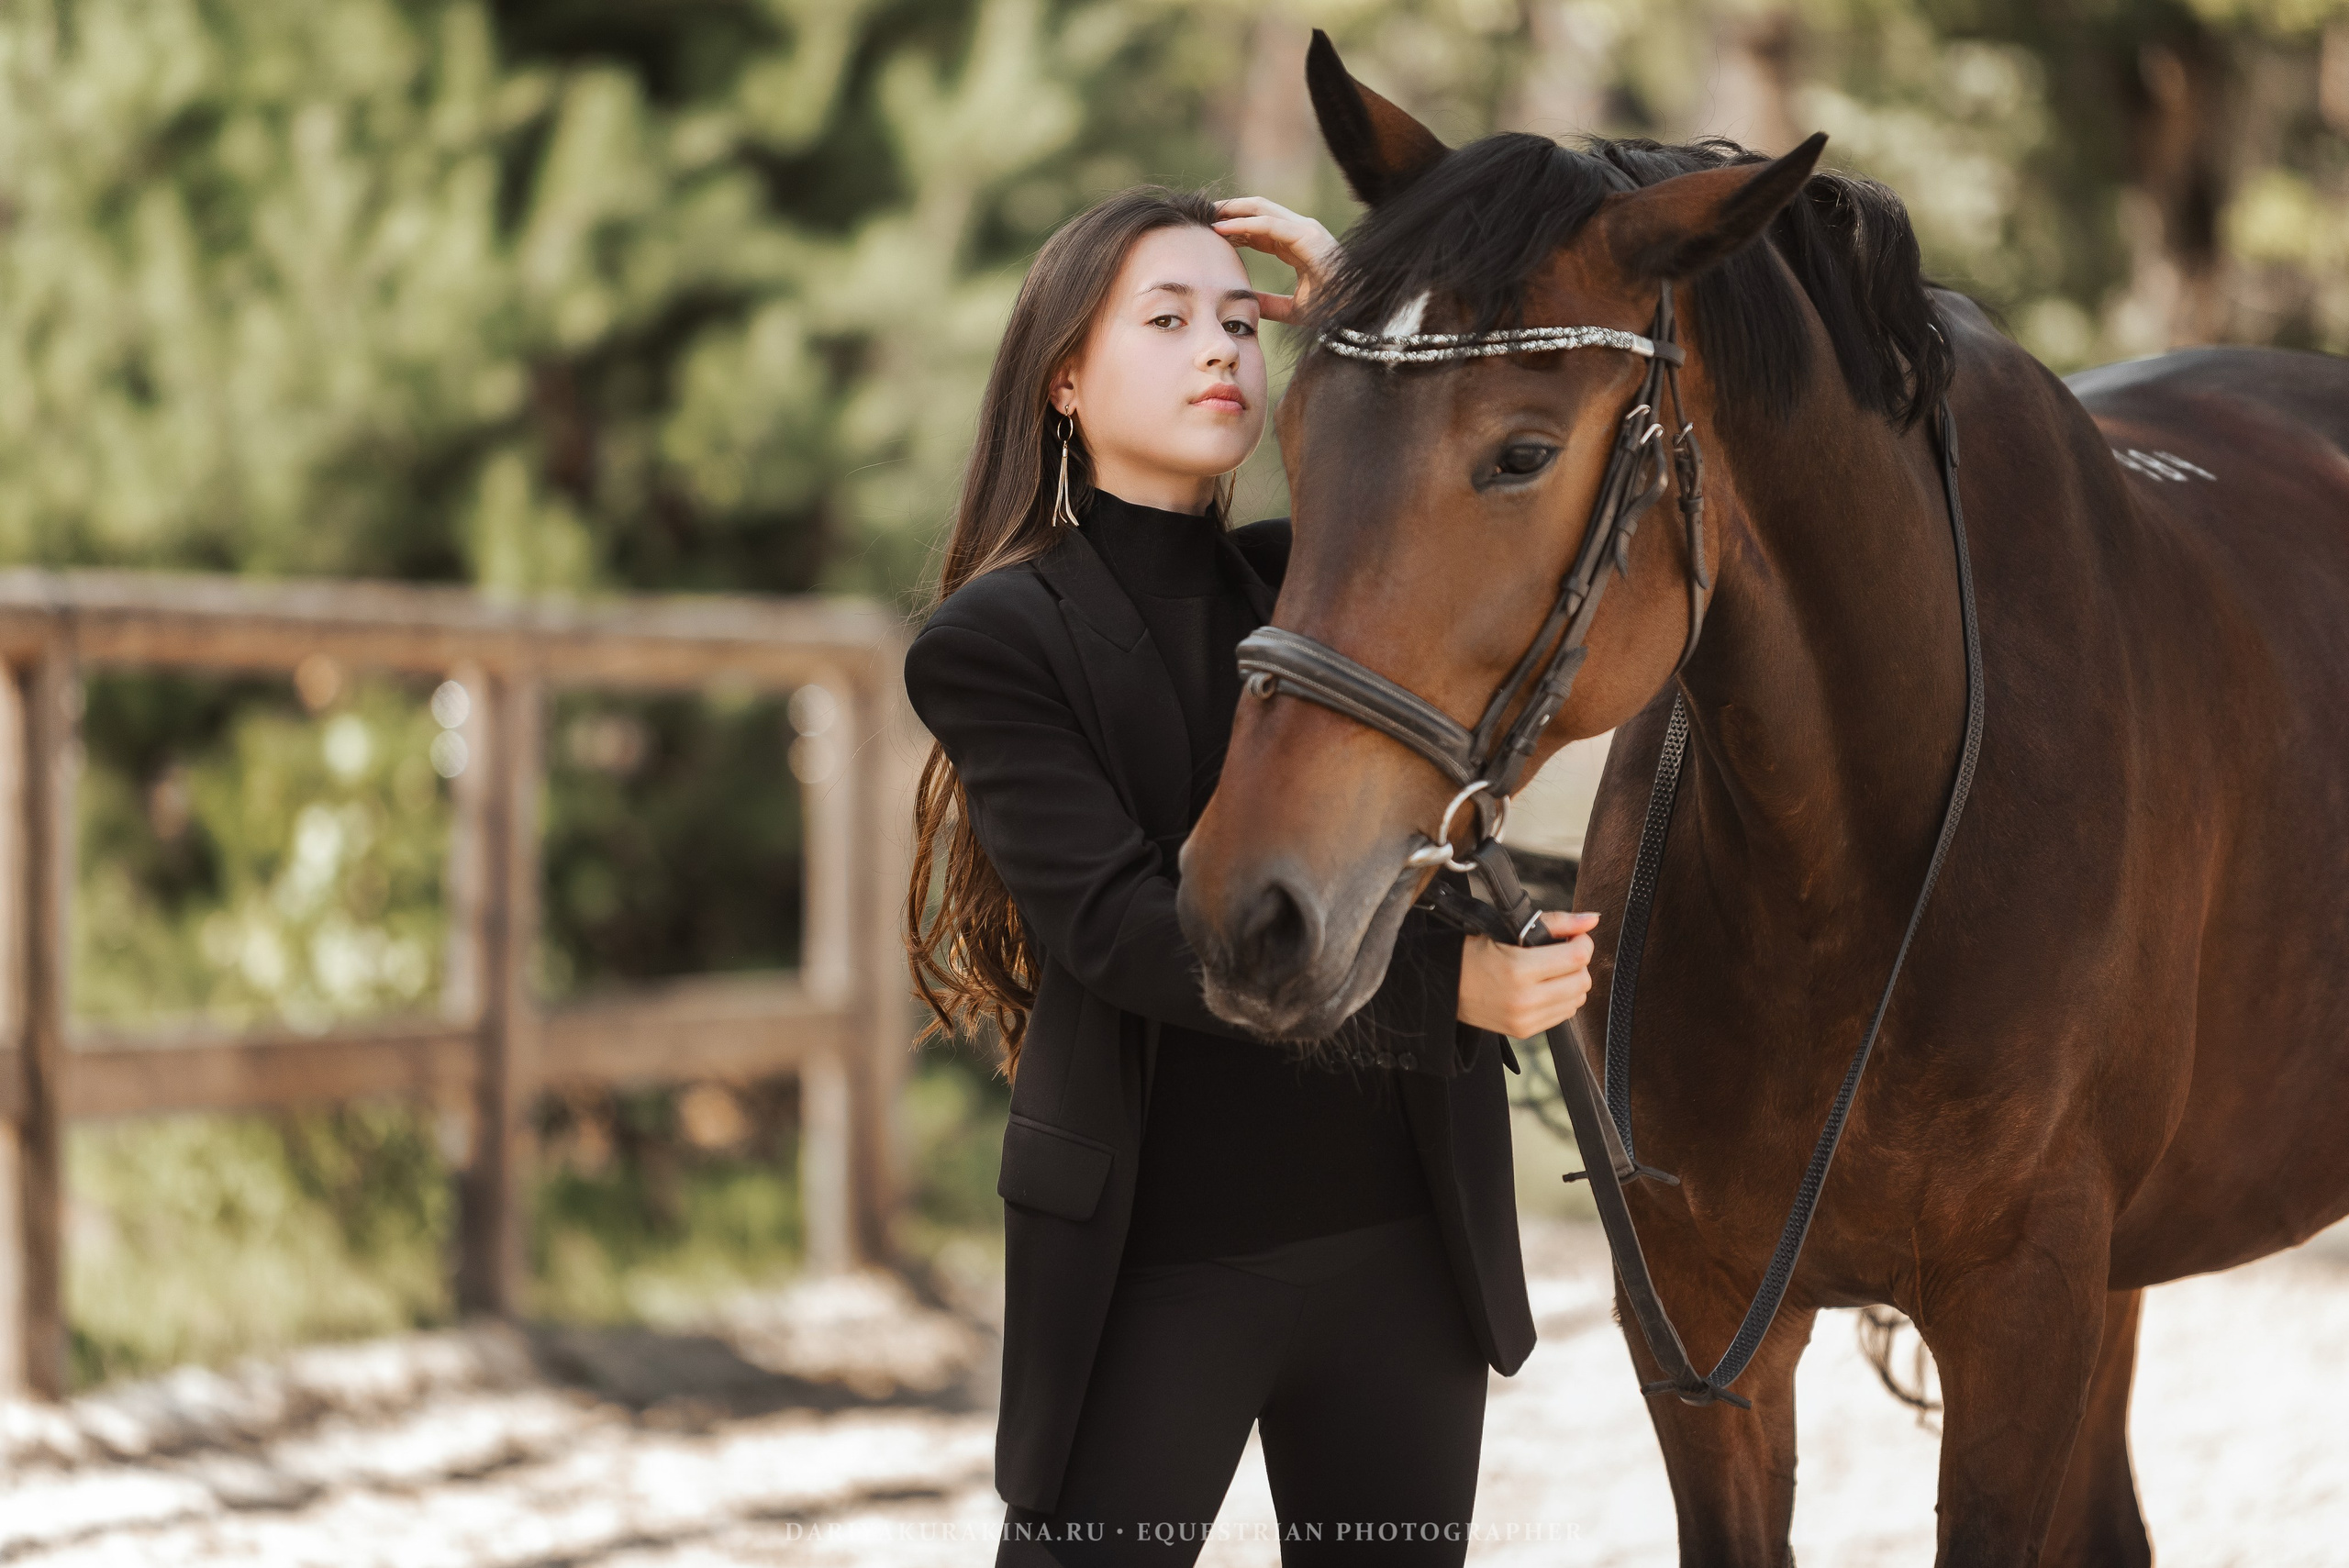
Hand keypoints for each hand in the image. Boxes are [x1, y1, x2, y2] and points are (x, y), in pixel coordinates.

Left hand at [1212, 196, 1340, 323]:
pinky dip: (1244, 224)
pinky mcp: (1307, 236)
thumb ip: (1269, 303)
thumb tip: (1247, 302)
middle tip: (1202, 215)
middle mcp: (1301, 231)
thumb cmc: (1331, 311)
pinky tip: (1223, 229)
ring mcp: (1306, 230)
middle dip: (1230, 211)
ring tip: (1207, 215)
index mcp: (1297, 245)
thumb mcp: (1291, 309)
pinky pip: (1270, 224)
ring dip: (1233, 211)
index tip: (1210, 231)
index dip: (1235, 226)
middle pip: (1258, 211)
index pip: (1261, 227)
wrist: (1354, 315)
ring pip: (1262, 210)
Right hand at [1455, 911, 1600, 1037]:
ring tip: (1550, 971)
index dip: (1582, 942)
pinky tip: (1543, 988)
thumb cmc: (1476, 953)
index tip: (1573, 937)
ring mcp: (1525, 1019)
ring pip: (1577, 999)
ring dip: (1571, 982)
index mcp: (1519, 968)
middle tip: (1561, 952)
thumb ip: (1556, 923)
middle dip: (1578, 962)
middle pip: (1582, 980)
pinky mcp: (1525, 1031)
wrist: (1446, 986)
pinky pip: (1563, 1014)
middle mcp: (1524, 999)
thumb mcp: (1512, 930)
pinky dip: (1560, 999)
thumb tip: (1592, 919)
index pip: (1578, 956)